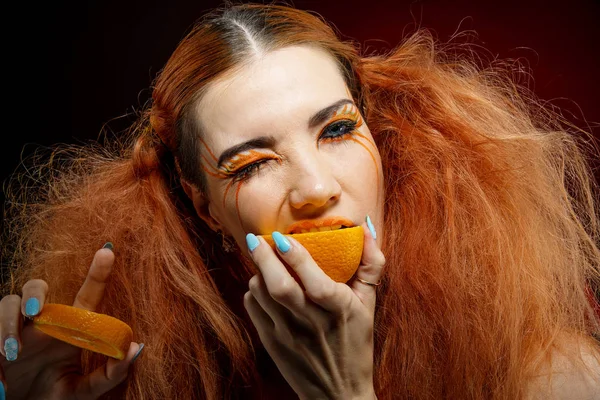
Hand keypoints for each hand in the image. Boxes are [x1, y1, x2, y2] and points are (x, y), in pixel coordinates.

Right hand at [0, 244, 142, 399]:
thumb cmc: (55, 397)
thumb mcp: (84, 391)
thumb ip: (110, 374)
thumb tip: (136, 348)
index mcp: (70, 328)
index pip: (86, 295)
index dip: (98, 272)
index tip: (108, 249)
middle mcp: (44, 323)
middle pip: (36, 287)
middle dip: (34, 293)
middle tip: (36, 312)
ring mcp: (18, 331)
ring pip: (8, 302)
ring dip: (8, 322)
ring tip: (12, 351)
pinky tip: (2, 380)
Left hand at [244, 219, 384, 399]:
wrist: (338, 392)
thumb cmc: (356, 341)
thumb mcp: (369, 303)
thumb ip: (371, 263)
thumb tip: (365, 226)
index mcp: (339, 310)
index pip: (314, 282)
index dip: (296, 257)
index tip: (281, 236)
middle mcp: (312, 323)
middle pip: (280, 287)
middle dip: (263, 258)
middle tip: (254, 238)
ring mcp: (288, 335)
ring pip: (262, 295)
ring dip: (258, 272)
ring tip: (262, 259)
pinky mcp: (272, 343)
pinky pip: (254, 308)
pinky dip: (253, 292)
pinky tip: (262, 284)